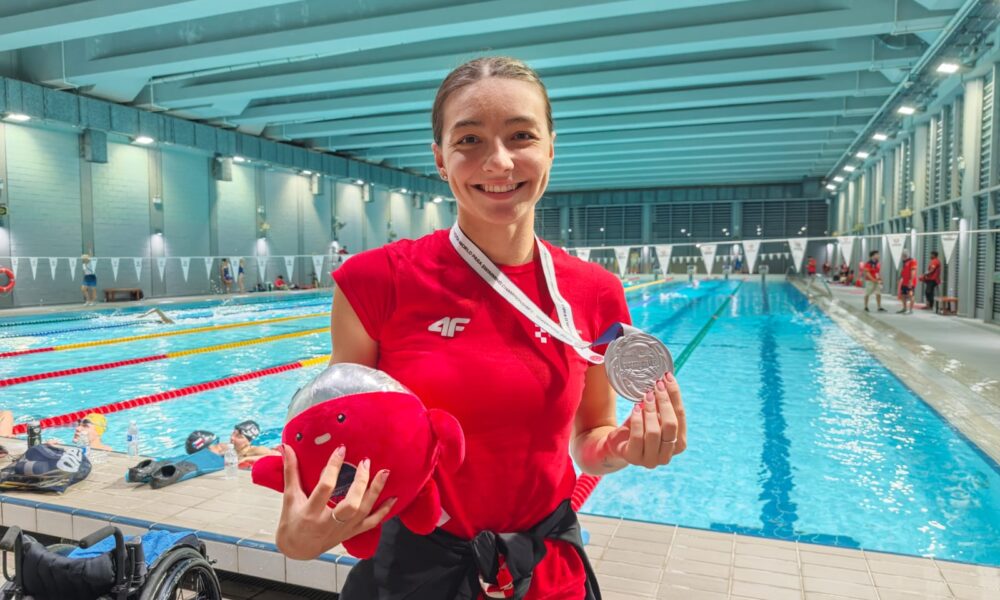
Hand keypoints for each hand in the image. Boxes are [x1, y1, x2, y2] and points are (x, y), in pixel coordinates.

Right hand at [275, 444, 395, 559]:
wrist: (298, 549)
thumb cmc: (292, 521)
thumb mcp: (289, 496)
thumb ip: (290, 471)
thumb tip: (286, 448)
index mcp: (310, 512)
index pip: (325, 487)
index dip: (334, 467)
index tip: (341, 449)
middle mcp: (328, 523)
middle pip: (350, 504)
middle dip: (361, 483)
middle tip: (366, 462)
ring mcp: (343, 529)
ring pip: (363, 512)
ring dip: (375, 492)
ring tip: (384, 472)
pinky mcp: (351, 533)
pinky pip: (371, 523)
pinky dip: (384, 511)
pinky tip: (393, 498)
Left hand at [604, 372, 686, 468]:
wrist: (618, 443)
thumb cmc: (640, 427)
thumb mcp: (653, 416)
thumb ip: (661, 405)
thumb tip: (664, 380)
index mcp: (678, 444)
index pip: (680, 417)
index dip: (675, 396)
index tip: (668, 378)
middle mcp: (667, 455)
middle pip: (671, 425)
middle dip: (664, 402)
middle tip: (656, 386)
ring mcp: (651, 460)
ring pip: (655, 432)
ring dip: (650, 411)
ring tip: (645, 396)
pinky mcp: (634, 458)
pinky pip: (637, 437)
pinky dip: (637, 420)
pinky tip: (635, 408)